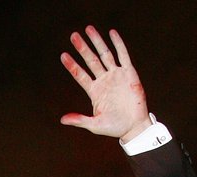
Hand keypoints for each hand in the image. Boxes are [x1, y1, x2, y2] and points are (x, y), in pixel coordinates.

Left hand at [60, 27, 149, 141]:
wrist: (134, 127)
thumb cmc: (114, 127)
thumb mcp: (94, 124)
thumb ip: (79, 120)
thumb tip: (62, 120)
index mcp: (94, 91)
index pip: (80, 75)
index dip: (72, 65)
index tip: (63, 55)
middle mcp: (104, 80)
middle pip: (91, 60)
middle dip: (82, 48)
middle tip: (73, 36)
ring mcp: (116, 75)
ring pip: (105, 54)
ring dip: (97, 42)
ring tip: (89, 29)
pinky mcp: (129, 73)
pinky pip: (123, 55)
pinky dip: (118, 44)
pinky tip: (111, 33)